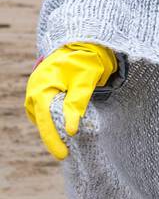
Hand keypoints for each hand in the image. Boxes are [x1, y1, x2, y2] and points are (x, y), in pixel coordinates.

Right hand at [24, 42, 116, 159]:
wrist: (84, 44)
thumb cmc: (85, 61)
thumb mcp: (85, 82)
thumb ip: (76, 105)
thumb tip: (71, 130)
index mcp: (41, 87)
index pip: (46, 120)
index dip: (53, 140)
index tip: (63, 155)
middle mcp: (33, 89)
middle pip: (41, 121)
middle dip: (53, 137)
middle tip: (66, 152)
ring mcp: (34, 90)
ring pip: (41, 117)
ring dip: (52, 127)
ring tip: (66, 140)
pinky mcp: (39, 91)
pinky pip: (43, 111)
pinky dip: (51, 118)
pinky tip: (62, 124)